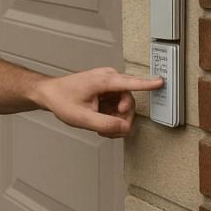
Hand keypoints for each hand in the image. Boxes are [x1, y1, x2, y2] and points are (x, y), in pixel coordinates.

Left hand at [34, 67, 163, 138]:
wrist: (49, 94)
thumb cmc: (62, 100)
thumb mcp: (82, 118)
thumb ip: (106, 125)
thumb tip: (125, 128)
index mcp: (103, 81)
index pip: (130, 83)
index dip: (147, 84)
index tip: (161, 82)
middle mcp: (108, 78)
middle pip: (129, 100)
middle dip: (122, 119)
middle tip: (110, 131)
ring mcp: (107, 83)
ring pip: (124, 104)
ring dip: (116, 119)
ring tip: (101, 129)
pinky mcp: (106, 89)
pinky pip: (117, 104)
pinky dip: (112, 116)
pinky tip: (100, 123)